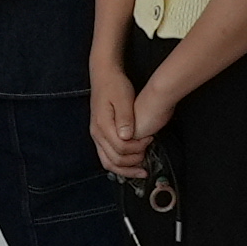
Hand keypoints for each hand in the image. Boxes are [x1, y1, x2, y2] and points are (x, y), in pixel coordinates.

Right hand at [91, 59, 148, 176]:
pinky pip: (107, 157)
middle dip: (132, 164)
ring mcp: (97, 136)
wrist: (104, 76)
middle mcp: (97, 134)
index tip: (150, 139)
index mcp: (102, 125)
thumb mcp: (123, 98)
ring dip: (125, 170)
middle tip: (147, 159)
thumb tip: (127, 136)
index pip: (120, 148)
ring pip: (108, 163)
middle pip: (112, 161)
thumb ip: (125, 118)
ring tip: (140, 170)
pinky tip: (131, 162)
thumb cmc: (115, 85)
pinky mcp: (100, 135)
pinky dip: (119, 164)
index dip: (137, 148)